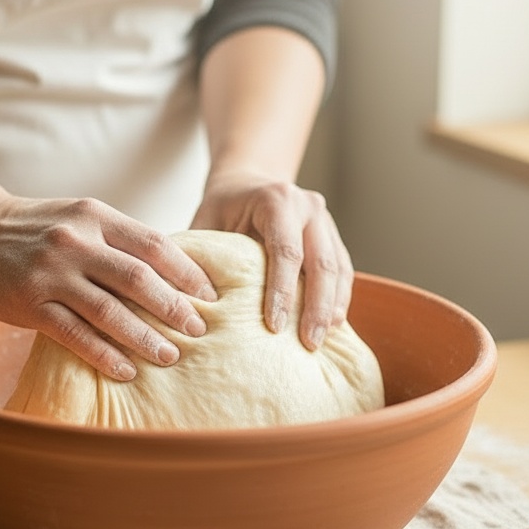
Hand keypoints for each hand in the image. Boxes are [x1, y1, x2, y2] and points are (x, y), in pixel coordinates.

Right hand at [0, 195, 217, 380]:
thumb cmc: (38, 229)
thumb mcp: (81, 218)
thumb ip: (119, 240)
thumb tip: (173, 274)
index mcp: (95, 216)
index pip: (154, 244)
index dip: (187, 272)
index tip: (210, 295)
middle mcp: (76, 242)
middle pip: (137, 279)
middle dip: (174, 308)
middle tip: (199, 329)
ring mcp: (51, 274)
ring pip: (109, 311)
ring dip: (144, 337)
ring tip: (170, 356)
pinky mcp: (29, 304)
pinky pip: (75, 335)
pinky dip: (104, 355)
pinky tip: (126, 370)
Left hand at [191, 172, 351, 349]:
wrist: (247, 184)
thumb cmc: (221, 209)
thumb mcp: (204, 224)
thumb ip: (198, 255)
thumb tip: (185, 300)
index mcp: (277, 200)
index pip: (285, 250)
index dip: (282, 290)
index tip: (274, 326)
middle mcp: (308, 206)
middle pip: (321, 262)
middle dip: (316, 306)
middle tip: (308, 343)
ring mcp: (325, 220)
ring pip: (338, 268)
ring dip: (332, 307)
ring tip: (321, 341)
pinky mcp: (334, 236)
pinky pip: (344, 270)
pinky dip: (339, 298)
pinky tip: (332, 325)